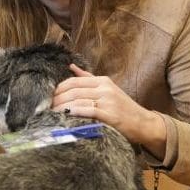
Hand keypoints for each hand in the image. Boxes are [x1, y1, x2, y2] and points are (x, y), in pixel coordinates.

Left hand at [52, 64, 166, 158]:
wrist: (143, 123)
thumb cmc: (123, 108)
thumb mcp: (108, 89)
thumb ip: (88, 78)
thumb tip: (71, 66)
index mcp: (103, 81)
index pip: (74, 81)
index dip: (58, 88)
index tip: (48, 96)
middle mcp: (105, 88)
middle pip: (73, 90)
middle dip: (56, 99)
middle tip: (45, 107)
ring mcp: (108, 101)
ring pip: (77, 100)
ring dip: (61, 107)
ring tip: (50, 113)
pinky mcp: (110, 114)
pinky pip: (87, 111)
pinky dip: (73, 113)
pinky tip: (64, 116)